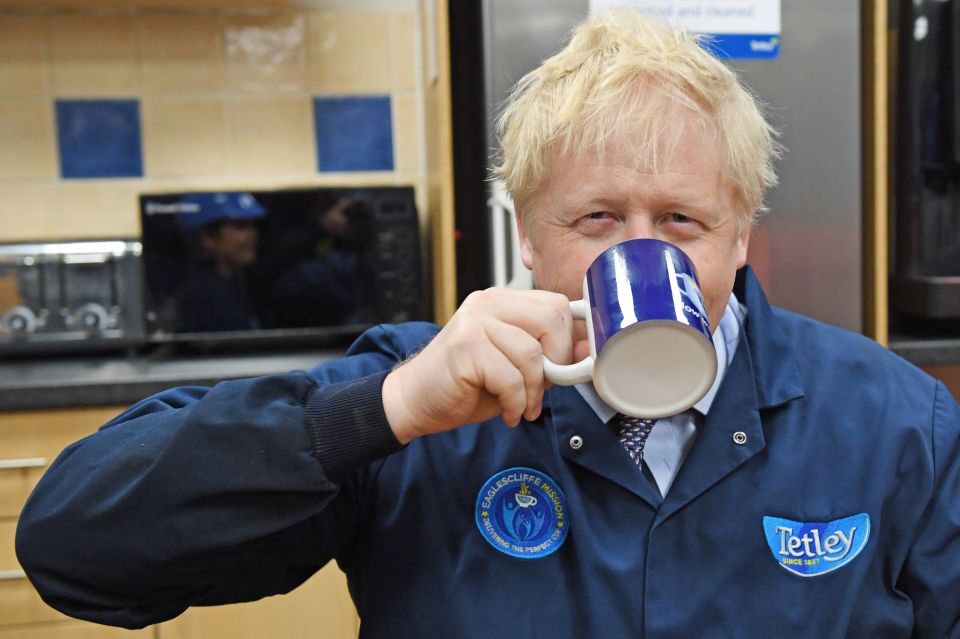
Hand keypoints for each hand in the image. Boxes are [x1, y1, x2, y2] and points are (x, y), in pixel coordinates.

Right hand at [382, 288, 583, 443]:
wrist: (415, 400)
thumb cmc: (466, 385)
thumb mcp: (516, 368)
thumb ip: (548, 357)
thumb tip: (586, 353)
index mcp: (502, 301)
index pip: (556, 304)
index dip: (571, 339)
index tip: (569, 367)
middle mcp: (488, 303)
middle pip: (551, 319)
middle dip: (557, 362)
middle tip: (544, 388)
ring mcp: (474, 322)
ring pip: (532, 353)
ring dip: (534, 391)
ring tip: (522, 406)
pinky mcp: (464, 348)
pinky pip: (511, 377)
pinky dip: (516, 402)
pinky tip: (508, 412)